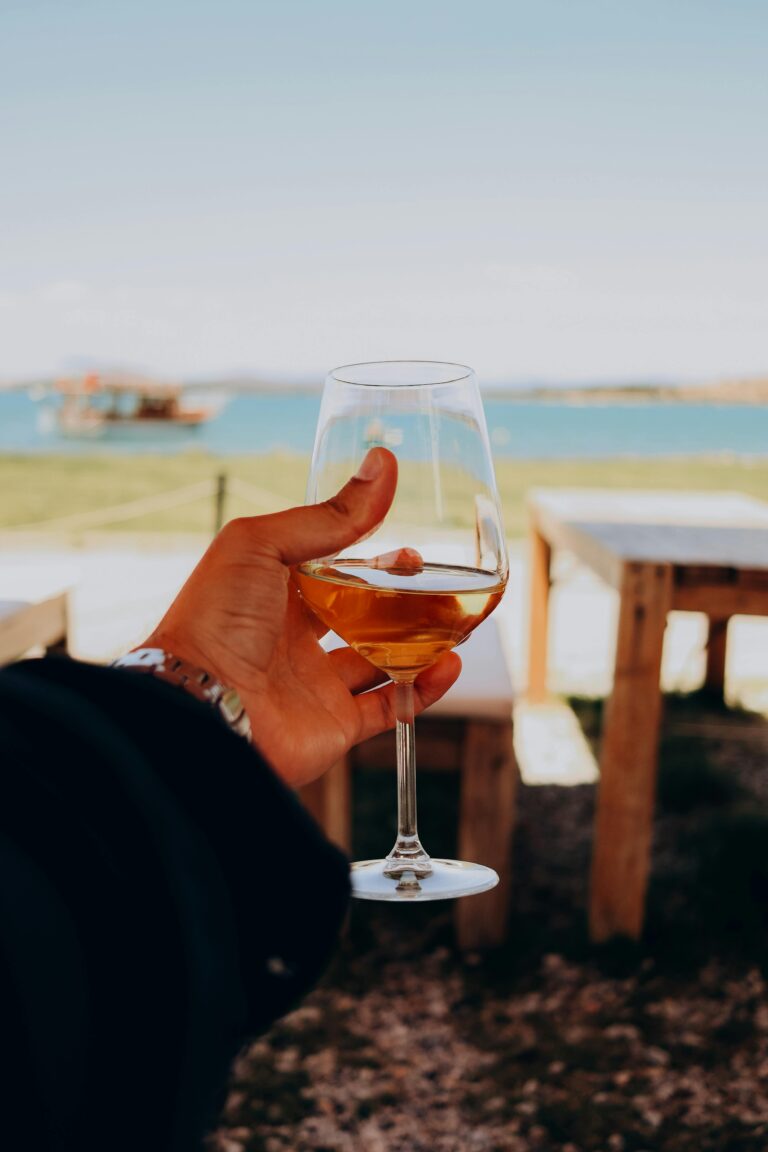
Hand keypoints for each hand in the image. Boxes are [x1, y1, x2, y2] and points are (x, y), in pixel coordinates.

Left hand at [143, 448, 460, 786]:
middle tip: (435, 579)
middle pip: (361, 612)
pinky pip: (390, 705)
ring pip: (381, 659)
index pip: (330, 567)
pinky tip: (450, 663)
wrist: (202, 707)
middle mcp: (294, 636)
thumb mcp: (265, 545)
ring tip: (460, 620)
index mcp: (271, 591)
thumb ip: (329, 515)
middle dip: (402, 596)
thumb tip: (383, 463)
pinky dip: (424, 689)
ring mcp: (315, 682)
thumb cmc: (215, 617)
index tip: (409, 546)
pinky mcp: (334, 723)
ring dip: (421, 642)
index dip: (370, 556)